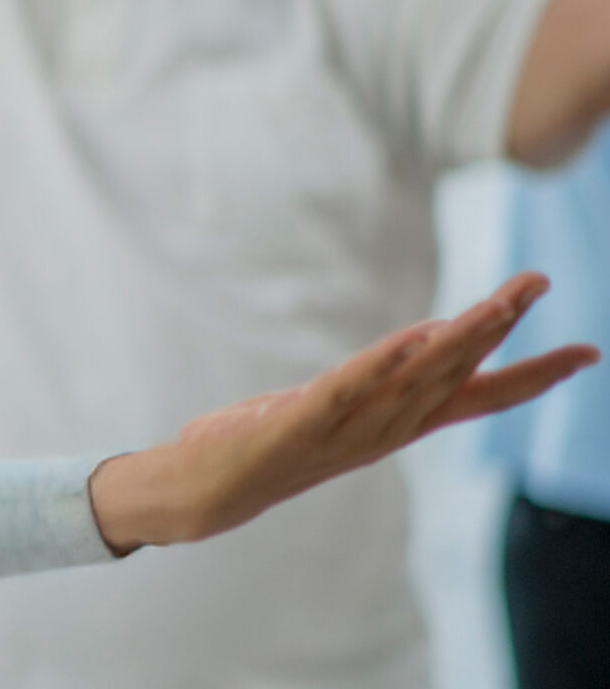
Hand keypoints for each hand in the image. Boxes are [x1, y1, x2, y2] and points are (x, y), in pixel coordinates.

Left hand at [88, 272, 597, 552]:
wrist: (202, 491)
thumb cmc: (266, 444)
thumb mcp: (335, 406)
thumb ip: (383, 380)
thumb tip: (428, 340)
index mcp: (395, 426)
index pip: (478, 398)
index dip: (533, 376)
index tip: (588, 352)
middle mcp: (382, 431)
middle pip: (455, 375)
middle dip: (498, 328)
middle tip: (538, 281)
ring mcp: (342, 431)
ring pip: (411, 381)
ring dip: (453, 340)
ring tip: (492, 302)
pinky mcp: (297, 425)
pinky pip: (344, 393)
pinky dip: (376, 368)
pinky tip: (405, 341)